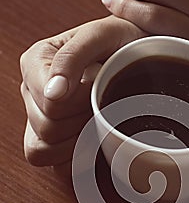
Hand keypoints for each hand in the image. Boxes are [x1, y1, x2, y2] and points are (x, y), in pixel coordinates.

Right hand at [20, 16, 145, 170]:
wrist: (142, 60)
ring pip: (44, 151)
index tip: (100, 84)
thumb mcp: (103, 36)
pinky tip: (96, 139)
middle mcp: (32, 94)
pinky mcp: (53, 144)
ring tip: (99, 118)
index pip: (51, 104)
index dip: (81, 102)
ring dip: (79, 140)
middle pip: (47, 129)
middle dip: (84, 119)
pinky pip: (56, 166)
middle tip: (104, 101)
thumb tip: (53, 93)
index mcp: (35, 64)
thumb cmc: (123, 44)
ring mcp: (39, 121)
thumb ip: (73, 57)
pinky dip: (79, 158)